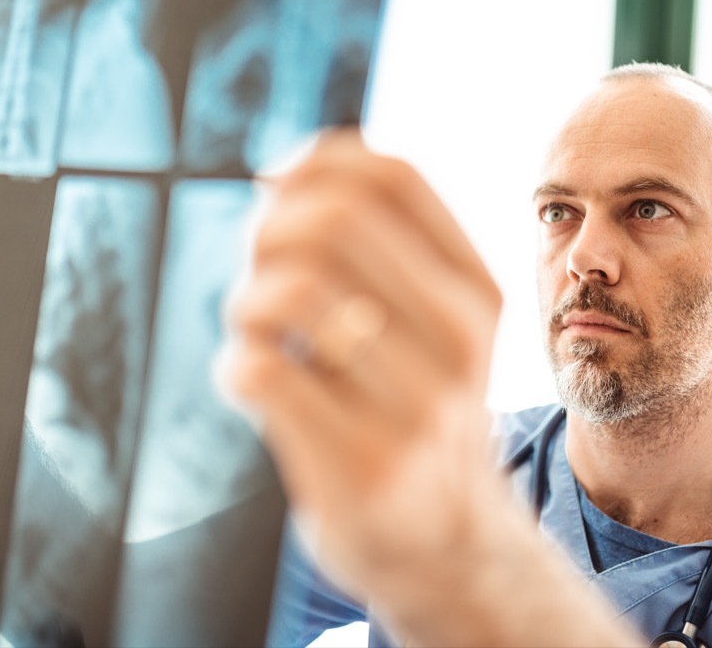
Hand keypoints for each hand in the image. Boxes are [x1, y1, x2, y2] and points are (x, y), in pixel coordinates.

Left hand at [224, 129, 506, 615]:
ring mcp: (418, 406)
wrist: (448, 546)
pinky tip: (256, 385)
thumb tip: (284, 168)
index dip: (310, 166)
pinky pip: (259, 369)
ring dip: (245, 304)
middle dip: (265, 234)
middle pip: (329, 219)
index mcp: (476, 287)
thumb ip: (377, 242)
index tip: (279, 201)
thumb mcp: (428, 320)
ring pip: (289, 290)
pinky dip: (236, 366)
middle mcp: (459, 337)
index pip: (389, 174)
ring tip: (257, 335)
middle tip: (258, 278)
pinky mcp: (365, 465)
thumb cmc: (410, 407)